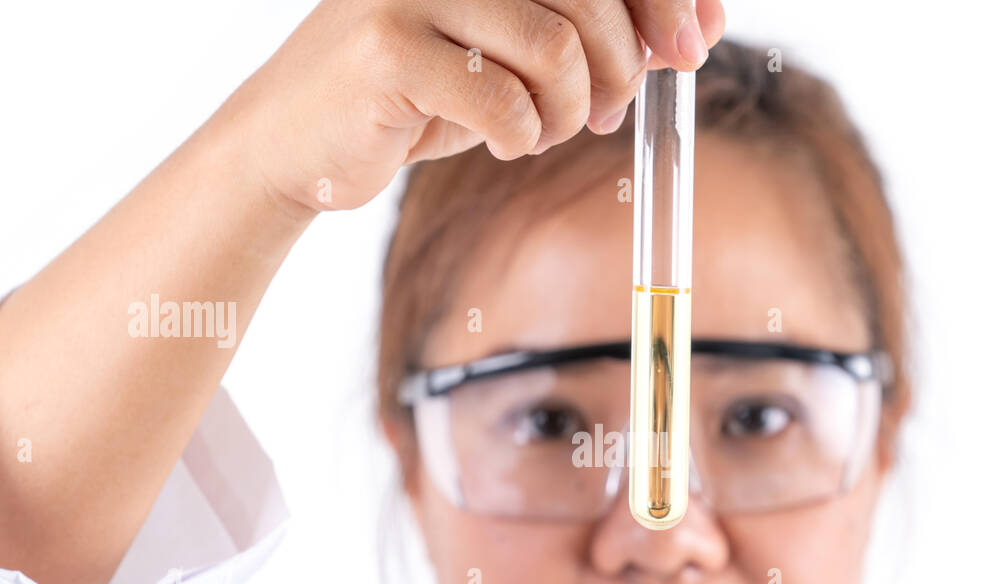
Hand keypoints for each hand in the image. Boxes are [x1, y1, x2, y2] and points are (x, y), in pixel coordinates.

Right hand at [236, 0, 725, 213]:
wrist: (300, 142)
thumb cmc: (419, 94)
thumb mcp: (513, 57)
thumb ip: (593, 35)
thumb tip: (693, 31)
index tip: (693, 41)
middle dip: (620, 67)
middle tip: (605, 112)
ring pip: (555, 49)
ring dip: (568, 111)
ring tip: (542, 130)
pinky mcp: (387, 49)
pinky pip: (504, 101)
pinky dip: (521, 137)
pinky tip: (501, 141)